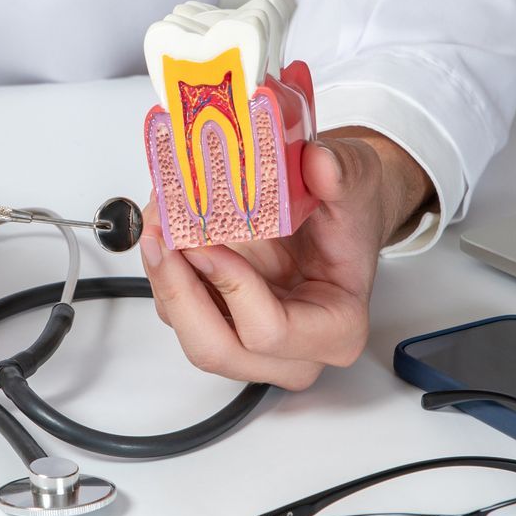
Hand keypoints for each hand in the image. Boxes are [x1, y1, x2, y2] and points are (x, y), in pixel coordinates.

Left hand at [139, 128, 433, 389]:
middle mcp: (292, 351)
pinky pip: (179, 310)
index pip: (270, 331)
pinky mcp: (221, 321)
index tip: (206, 243)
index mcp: (336, 330)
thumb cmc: (350, 213)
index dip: (230, 287)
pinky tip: (164, 228)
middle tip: (162, 236)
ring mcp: (252, 343)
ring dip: (163, 276)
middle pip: (215, 349)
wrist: (340, 213)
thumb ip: (343, 174)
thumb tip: (319, 164)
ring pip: (187, 330)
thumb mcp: (357, 181)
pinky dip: (165, 269)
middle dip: (178, 291)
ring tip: (158, 221)